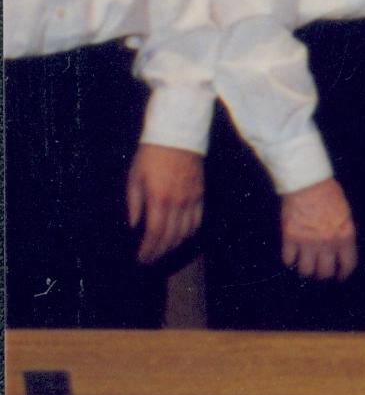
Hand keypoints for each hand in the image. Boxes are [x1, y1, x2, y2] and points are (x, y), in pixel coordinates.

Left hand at [126, 143, 203, 260]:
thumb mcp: (134, 178)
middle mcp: (178, 202)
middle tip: (150, 260)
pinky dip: (189, 232)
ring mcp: (192, 198)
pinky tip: (181, 236)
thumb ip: (134, 204)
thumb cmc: (151, 155)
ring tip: (163, 250)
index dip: (149, 249)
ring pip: (186, 231)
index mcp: (159, 198)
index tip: (141, 258)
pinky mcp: (200, 193)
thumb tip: (133, 226)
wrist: (178, 135)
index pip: (156, 233)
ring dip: (174, 245)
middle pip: (171, 236)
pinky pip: (198, 219)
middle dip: (160, 251)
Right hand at [280, 179, 357, 282]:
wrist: (307, 184)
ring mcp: (307, 242)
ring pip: (305, 270)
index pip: (348, 263)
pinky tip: (292, 256)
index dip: (344, 273)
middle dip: (323, 274)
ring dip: (306, 270)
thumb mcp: (345, 213)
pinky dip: (289, 260)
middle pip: (324, 272)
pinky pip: (288, 259)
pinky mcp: (290, 238)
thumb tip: (341, 246)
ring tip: (306, 266)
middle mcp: (327, 243)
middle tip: (321, 271)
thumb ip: (343, 232)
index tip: (340, 276)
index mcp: (345, 235)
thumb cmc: (329, 194)